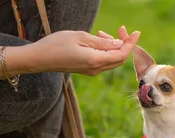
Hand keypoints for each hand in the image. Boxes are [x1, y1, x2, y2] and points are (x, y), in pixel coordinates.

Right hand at [0, 26, 140, 77]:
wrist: (39, 59)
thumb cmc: (56, 45)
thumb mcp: (80, 37)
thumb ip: (102, 42)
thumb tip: (119, 44)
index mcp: (95, 61)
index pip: (121, 54)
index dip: (130, 43)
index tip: (136, 32)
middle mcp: (95, 69)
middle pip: (119, 58)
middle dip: (124, 44)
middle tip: (121, 30)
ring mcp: (91, 71)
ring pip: (112, 60)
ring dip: (113, 46)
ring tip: (102, 33)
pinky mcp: (86, 70)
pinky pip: (103, 61)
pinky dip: (105, 50)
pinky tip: (98, 39)